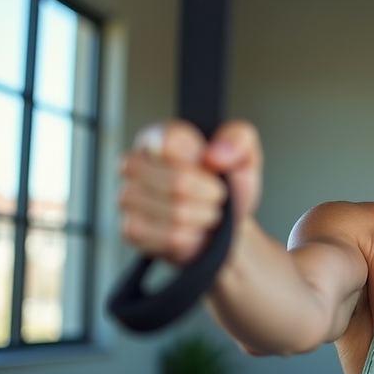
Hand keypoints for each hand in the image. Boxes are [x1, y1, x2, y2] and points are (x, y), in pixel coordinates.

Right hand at [119, 120, 263, 264]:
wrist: (227, 225)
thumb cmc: (229, 186)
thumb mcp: (245, 153)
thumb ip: (238, 138)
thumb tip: (213, 154)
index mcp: (159, 136)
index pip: (169, 140)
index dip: (198, 157)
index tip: (212, 165)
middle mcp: (135, 163)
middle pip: (178, 181)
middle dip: (209, 192)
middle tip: (215, 192)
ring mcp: (128, 197)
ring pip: (176, 212)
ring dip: (204, 215)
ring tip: (206, 209)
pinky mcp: (131, 230)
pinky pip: (172, 236)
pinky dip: (194, 236)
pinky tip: (194, 228)